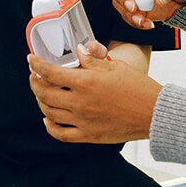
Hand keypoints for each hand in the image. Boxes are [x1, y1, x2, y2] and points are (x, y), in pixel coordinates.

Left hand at [28, 43, 161, 143]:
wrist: (154, 113)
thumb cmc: (138, 88)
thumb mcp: (115, 66)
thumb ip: (93, 59)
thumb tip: (79, 51)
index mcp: (85, 82)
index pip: (50, 72)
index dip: (36, 64)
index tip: (31, 59)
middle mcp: (80, 102)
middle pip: (44, 93)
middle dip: (34, 82)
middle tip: (34, 76)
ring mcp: (82, 121)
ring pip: (49, 113)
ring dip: (40, 101)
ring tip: (41, 93)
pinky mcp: (88, 135)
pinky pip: (60, 134)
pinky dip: (50, 126)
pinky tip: (48, 119)